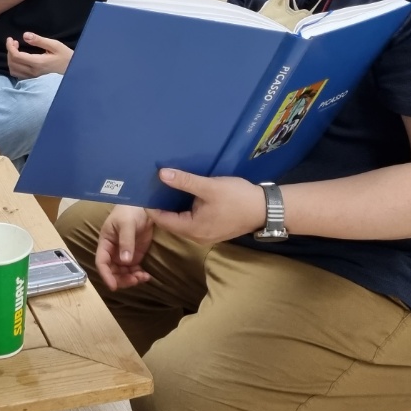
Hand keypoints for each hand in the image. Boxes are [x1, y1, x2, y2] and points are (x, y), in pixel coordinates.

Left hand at [5, 31, 72, 77]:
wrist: (73, 71)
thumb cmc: (65, 56)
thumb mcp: (55, 45)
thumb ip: (39, 40)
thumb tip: (25, 35)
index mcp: (37, 62)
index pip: (16, 56)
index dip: (10, 46)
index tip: (10, 39)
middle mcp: (33, 71)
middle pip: (12, 63)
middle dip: (10, 51)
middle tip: (15, 42)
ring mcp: (32, 77)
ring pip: (13, 70)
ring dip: (11, 59)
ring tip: (16, 50)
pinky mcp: (33, 79)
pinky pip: (18, 74)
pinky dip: (14, 66)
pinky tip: (20, 59)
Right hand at [94, 205, 154, 289]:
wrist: (145, 207)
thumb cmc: (130, 211)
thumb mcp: (127, 224)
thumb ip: (126, 241)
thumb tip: (125, 261)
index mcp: (105, 243)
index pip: (101, 262)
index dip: (105, 275)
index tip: (113, 286)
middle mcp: (113, 252)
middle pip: (112, 272)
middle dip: (121, 280)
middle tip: (135, 280)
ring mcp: (124, 255)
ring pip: (123, 274)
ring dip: (131, 279)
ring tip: (143, 277)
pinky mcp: (135, 256)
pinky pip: (134, 271)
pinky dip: (139, 276)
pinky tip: (146, 276)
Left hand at [145, 169, 266, 245]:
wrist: (266, 209)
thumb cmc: (238, 198)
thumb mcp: (209, 187)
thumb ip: (185, 181)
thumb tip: (161, 174)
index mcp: (192, 229)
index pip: (161, 219)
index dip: (151, 205)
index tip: (143, 189)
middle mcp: (196, 236)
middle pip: (170, 221)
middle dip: (161, 205)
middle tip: (151, 186)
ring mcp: (205, 235)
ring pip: (181, 221)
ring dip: (173, 206)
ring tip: (165, 187)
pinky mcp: (213, 230)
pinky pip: (192, 220)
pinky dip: (185, 209)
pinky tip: (184, 194)